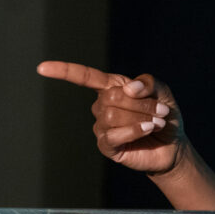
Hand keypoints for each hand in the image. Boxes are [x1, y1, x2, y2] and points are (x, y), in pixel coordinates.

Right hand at [37, 61, 185, 174]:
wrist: (172, 144)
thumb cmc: (163, 115)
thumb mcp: (162, 93)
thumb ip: (148, 83)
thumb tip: (128, 88)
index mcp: (112, 88)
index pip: (85, 77)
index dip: (64, 71)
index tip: (42, 68)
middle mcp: (102, 105)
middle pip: (111, 97)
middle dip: (142, 103)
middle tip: (161, 111)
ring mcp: (102, 126)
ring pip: (112, 115)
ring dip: (142, 117)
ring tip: (157, 122)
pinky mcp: (106, 145)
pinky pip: (113, 134)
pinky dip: (134, 130)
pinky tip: (148, 129)